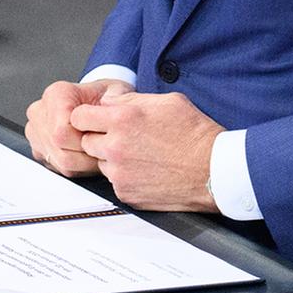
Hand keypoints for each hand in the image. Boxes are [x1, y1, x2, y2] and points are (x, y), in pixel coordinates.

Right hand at [25, 78, 132, 176]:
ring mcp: (36, 131)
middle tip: (104, 148)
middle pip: (60, 147)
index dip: (86, 140)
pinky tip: (87, 156)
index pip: (62, 131)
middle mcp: (41, 111)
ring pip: (59, 161)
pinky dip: (77, 167)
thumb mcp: (117, 92)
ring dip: (83, 163)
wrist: (97, 102)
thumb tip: (112, 107)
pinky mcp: (38, 147)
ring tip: (98, 152)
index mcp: (57, 94)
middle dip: (86, 153)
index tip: (102, 138)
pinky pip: (58, 167)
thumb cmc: (105, 98)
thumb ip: (117, 99)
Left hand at [70, 89, 224, 211]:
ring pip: (100, 162)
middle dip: (99, 137)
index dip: (87, 117)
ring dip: (112, 158)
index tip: (95, 120)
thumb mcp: (166, 101)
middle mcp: (116, 147)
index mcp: (122, 119)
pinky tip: (146, 170)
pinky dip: (125, 176)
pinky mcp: (126, 193)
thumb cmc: (195, 135)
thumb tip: (109, 100)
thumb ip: (129, 98)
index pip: (78, 117)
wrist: (214, 170)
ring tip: (140, 154)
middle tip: (123, 137)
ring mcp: (119, 173)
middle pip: (86, 141)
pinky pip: (114, 181)